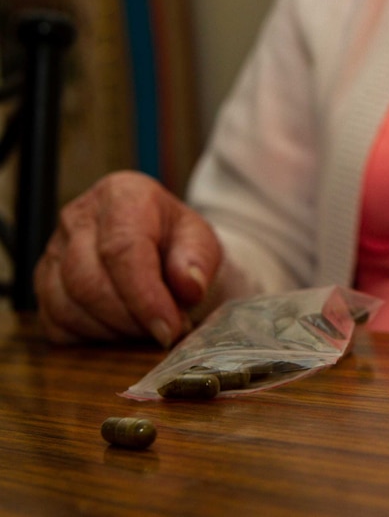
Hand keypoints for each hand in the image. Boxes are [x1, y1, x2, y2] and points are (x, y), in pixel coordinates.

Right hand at [34, 171, 221, 346]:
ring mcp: (54, 250)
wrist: (161, 248)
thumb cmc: (180, 244)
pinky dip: (91, 338)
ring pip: (67, 306)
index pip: (122, 249)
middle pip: (88, 281)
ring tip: (147, 329)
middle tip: (164, 332)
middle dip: (130, 319)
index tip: (169, 328)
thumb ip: (198, 260)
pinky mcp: (43, 281)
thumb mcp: (202, 242)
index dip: (145, 297)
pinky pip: (56, 323)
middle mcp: (78, 217)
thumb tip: (189, 286)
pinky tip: (122, 331)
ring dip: (112, 332)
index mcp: (122, 195)